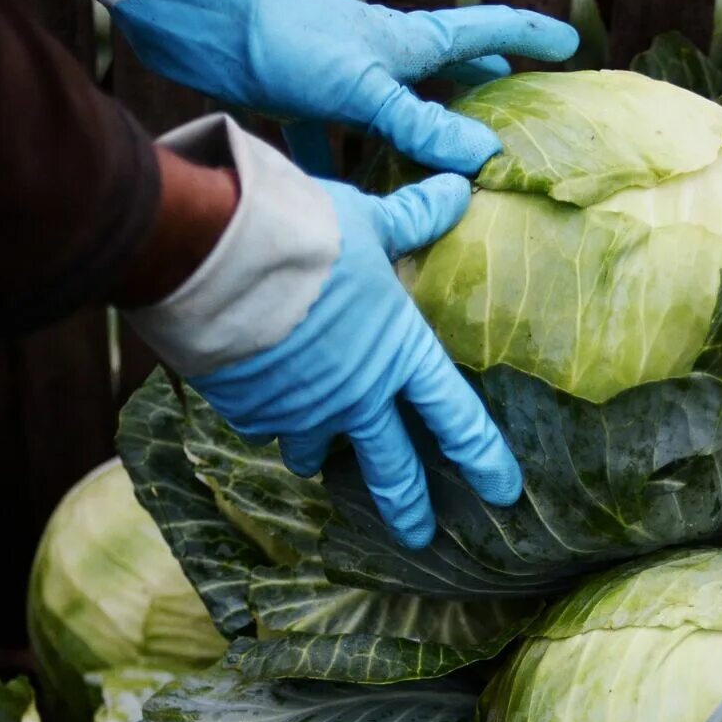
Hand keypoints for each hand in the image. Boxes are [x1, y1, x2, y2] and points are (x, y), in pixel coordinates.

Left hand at [60, 0, 578, 174]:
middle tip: (514, 105)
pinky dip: (342, 165)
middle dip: (481, 86)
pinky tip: (342, 196)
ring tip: (437, 165)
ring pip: (392, 111)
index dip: (530, 35)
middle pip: (444, 70)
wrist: (202, 19)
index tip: (570, 44)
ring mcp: (340, 75)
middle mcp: (379, 55)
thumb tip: (483, 155)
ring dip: (415, 136)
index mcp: (405, 42)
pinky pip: (332, 137)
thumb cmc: (285, 41)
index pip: (484, 31)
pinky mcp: (301, 95)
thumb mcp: (362, 89)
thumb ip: (418, 123)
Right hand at [124, 115, 520, 548]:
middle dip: (408, 505)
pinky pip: (263, 424)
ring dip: (318, 455)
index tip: (502, 491)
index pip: (455, 417)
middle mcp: (357, 395)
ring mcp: (301, 410)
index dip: (483, 457)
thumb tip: (461, 186)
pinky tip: (258, 404)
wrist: (219, 255)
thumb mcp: (371, 222)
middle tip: (419, 535)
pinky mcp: (249, 409)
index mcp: (400, 354)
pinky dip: (266, 417)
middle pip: (391, 465)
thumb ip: (415, 220)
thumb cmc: (308, 234)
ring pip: (314, 450)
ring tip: (315, 460)